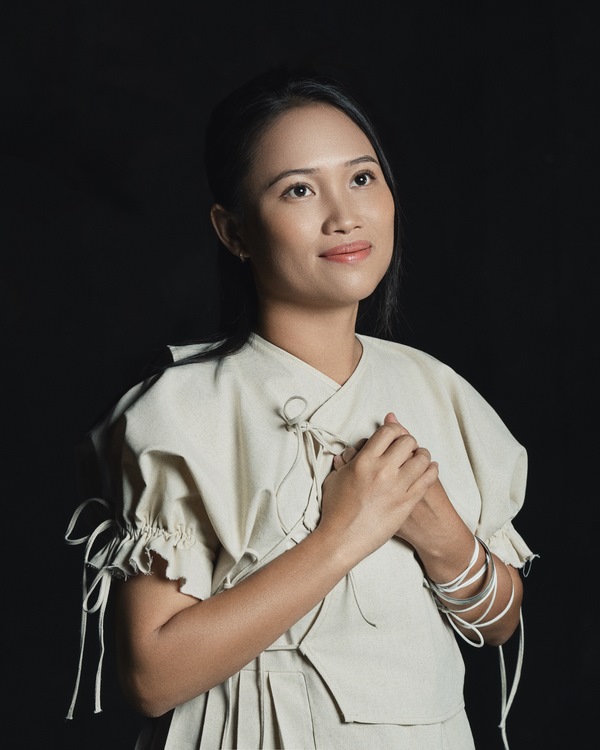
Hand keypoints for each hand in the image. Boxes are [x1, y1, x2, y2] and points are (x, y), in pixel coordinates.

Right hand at [318, 413, 437, 563]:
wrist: (343, 539)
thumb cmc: (335, 510)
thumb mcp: (335, 478)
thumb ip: (346, 461)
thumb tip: (351, 451)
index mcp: (364, 461)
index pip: (388, 431)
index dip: (394, 429)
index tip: (394, 434)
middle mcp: (382, 470)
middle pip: (408, 441)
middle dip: (409, 442)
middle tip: (407, 448)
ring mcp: (397, 487)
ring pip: (422, 458)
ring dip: (422, 455)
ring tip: (420, 458)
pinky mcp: (407, 502)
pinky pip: (428, 479)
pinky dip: (432, 470)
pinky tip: (430, 469)